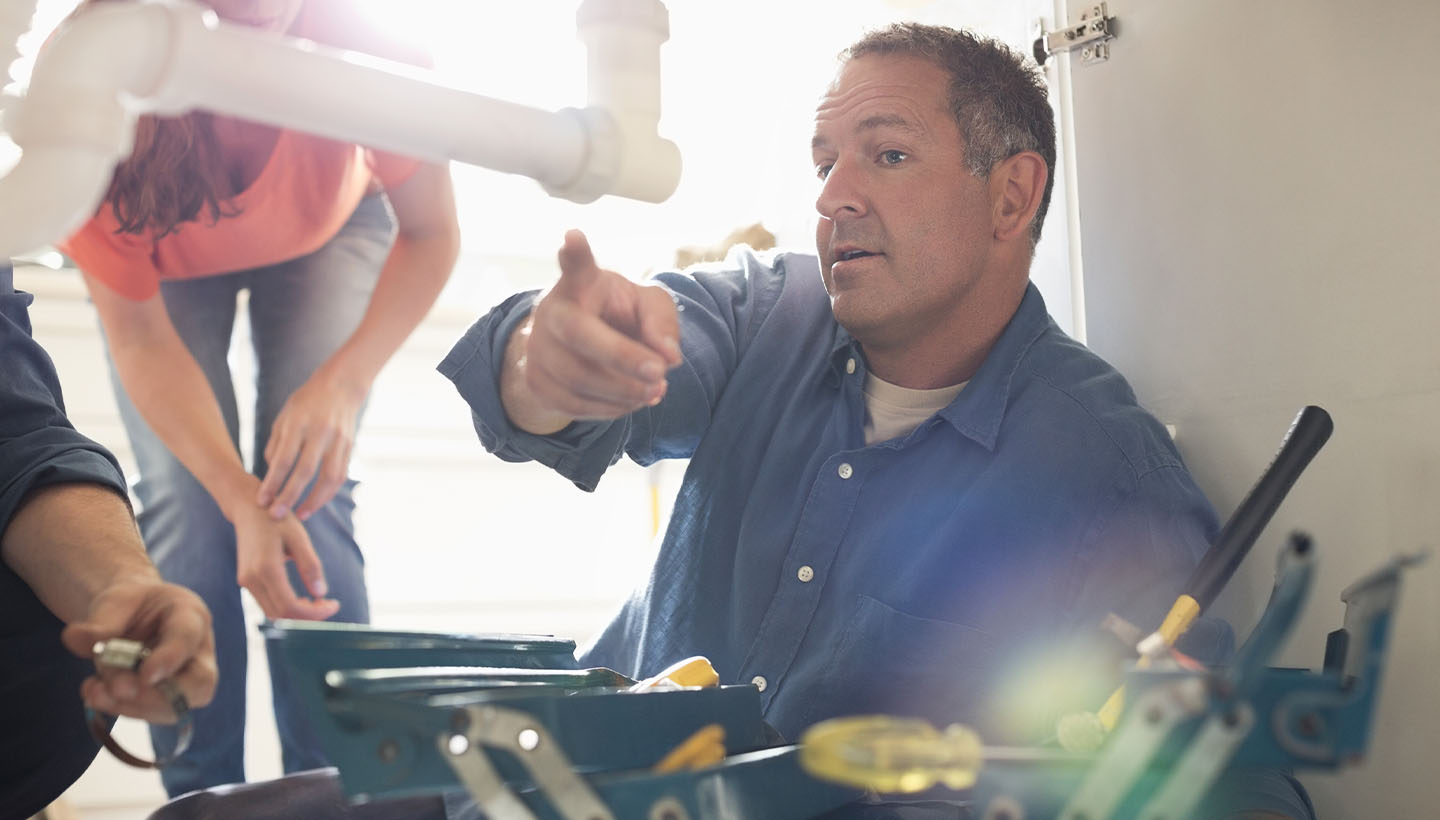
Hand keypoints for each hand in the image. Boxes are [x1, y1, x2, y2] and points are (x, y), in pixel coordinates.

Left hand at [61, 577, 216, 723]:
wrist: (130, 616)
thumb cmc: (131, 603)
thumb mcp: (114, 600)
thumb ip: (100, 620)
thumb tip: (76, 638)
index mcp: (190, 614)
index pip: (187, 638)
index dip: (170, 659)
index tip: (145, 677)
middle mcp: (196, 651)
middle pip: (200, 684)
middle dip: (158, 696)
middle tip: (119, 690)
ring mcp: (185, 679)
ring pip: (175, 707)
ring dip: (132, 706)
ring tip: (95, 692)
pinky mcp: (166, 699)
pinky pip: (151, 713)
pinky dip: (120, 708)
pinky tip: (95, 694)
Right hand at [231, 502, 339, 620]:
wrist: (249, 509)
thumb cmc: (277, 520)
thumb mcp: (299, 538)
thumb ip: (310, 566)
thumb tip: (321, 593)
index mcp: (265, 568)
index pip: (289, 606)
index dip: (314, 613)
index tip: (334, 605)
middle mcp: (251, 579)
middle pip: (281, 615)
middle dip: (308, 616)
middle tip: (329, 605)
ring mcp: (246, 581)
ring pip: (273, 613)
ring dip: (297, 614)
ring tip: (319, 602)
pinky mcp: (246, 581)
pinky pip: (267, 604)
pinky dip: (286, 607)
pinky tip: (303, 599)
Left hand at [255, 367, 366, 520]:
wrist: (341, 386)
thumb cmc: (305, 403)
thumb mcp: (284, 417)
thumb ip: (276, 445)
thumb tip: (272, 474)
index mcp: (299, 423)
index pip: (284, 460)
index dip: (272, 483)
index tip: (261, 501)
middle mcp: (320, 432)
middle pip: (305, 472)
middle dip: (289, 496)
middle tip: (275, 515)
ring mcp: (338, 440)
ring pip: (328, 478)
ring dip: (315, 500)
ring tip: (300, 515)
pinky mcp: (349, 446)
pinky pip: (340, 475)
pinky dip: (328, 492)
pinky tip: (316, 502)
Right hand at [506, 230, 681, 431]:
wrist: (578, 347)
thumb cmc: (618, 316)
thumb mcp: (647, 306)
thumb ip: (662, 322)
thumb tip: (669, 358)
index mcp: (580, 284)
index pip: (576, 266)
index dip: (574, 253)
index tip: (573, 236)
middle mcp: (551, 311)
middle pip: (581, 335)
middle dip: (623, 357)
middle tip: (660, 373)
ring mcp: (537, 348)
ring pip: (578, 378)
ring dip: (624, 391)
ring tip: (655, 390)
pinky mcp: (535, 382)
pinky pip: (574, 405)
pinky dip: (611, 409)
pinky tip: (633, 401)